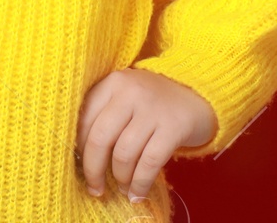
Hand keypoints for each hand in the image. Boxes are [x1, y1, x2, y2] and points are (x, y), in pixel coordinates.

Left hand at [74, 67, 216, 202]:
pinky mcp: (173, 127)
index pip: (86, 118)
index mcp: (113, 82)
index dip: (80, 147)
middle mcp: (130, 92)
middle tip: (95, 188)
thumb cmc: (152, 101)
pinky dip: (140, 183)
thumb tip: (83, 154)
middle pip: (101, 137)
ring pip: (124, 153)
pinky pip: (149, 163)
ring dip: (119, 178)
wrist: (196, 93)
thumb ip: (105, 114)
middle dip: (93, 169)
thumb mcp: (126, 96)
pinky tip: (137, 194)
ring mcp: (152, 109)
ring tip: (122, 187)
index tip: (81, 166)